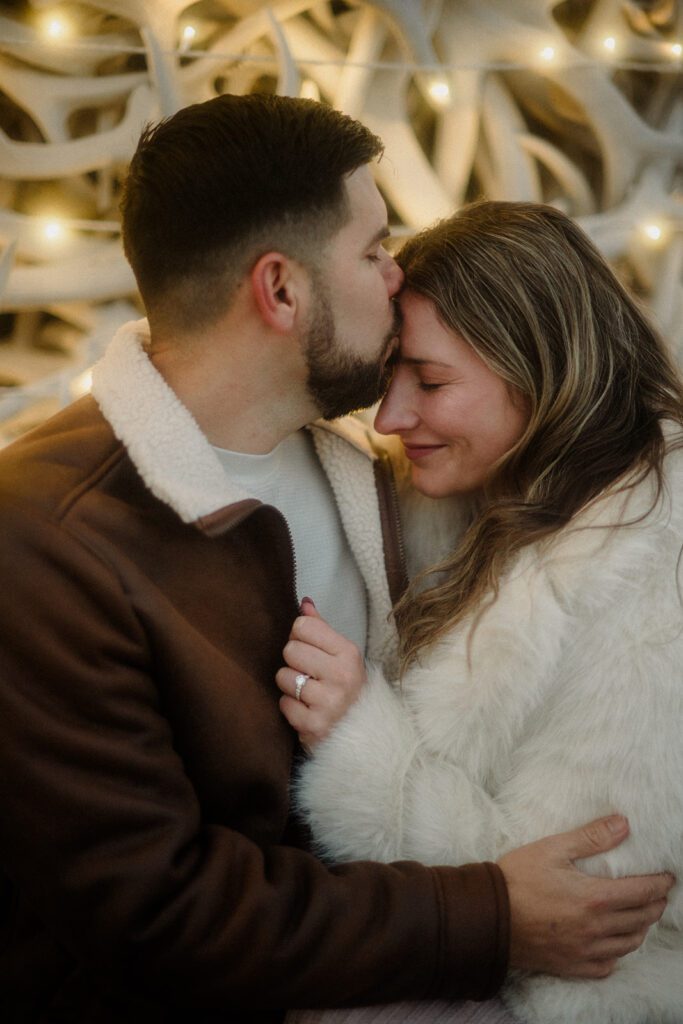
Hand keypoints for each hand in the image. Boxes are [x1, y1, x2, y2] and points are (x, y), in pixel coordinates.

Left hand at [277, 598, 366, 749]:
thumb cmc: (347, 687)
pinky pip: (283, 703)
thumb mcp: (342, 655)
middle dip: (295, 661)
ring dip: (290, 685)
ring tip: (308, 693)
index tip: (310, 649)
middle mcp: (342, 676)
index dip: (300, 636)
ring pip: (283, 676)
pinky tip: (307, 709)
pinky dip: (291, 707)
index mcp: (349, 653)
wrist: (363, 732)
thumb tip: (304, 602)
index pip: (304, 626)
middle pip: (291, 649)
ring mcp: (329, 702)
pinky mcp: (314, 725)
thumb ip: (321, 628)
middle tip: (309, 673)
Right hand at [498, 814, 673, 978]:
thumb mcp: (553, 848)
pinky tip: (614, 942)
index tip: (668, 877)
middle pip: (641, 919)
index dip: (660, 884)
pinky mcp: (573, 966)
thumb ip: (591, 837)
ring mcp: (586, 951)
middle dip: (655, 904)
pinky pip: (608, 965)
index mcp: (595, 898)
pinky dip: (618, 953)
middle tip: (658, 893)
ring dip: (641, 928)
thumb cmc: (518, 878)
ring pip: (629, 944)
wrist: (489, 916)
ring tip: (642, 915)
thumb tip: (623, 824)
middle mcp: (596, 928)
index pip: (643, 892)